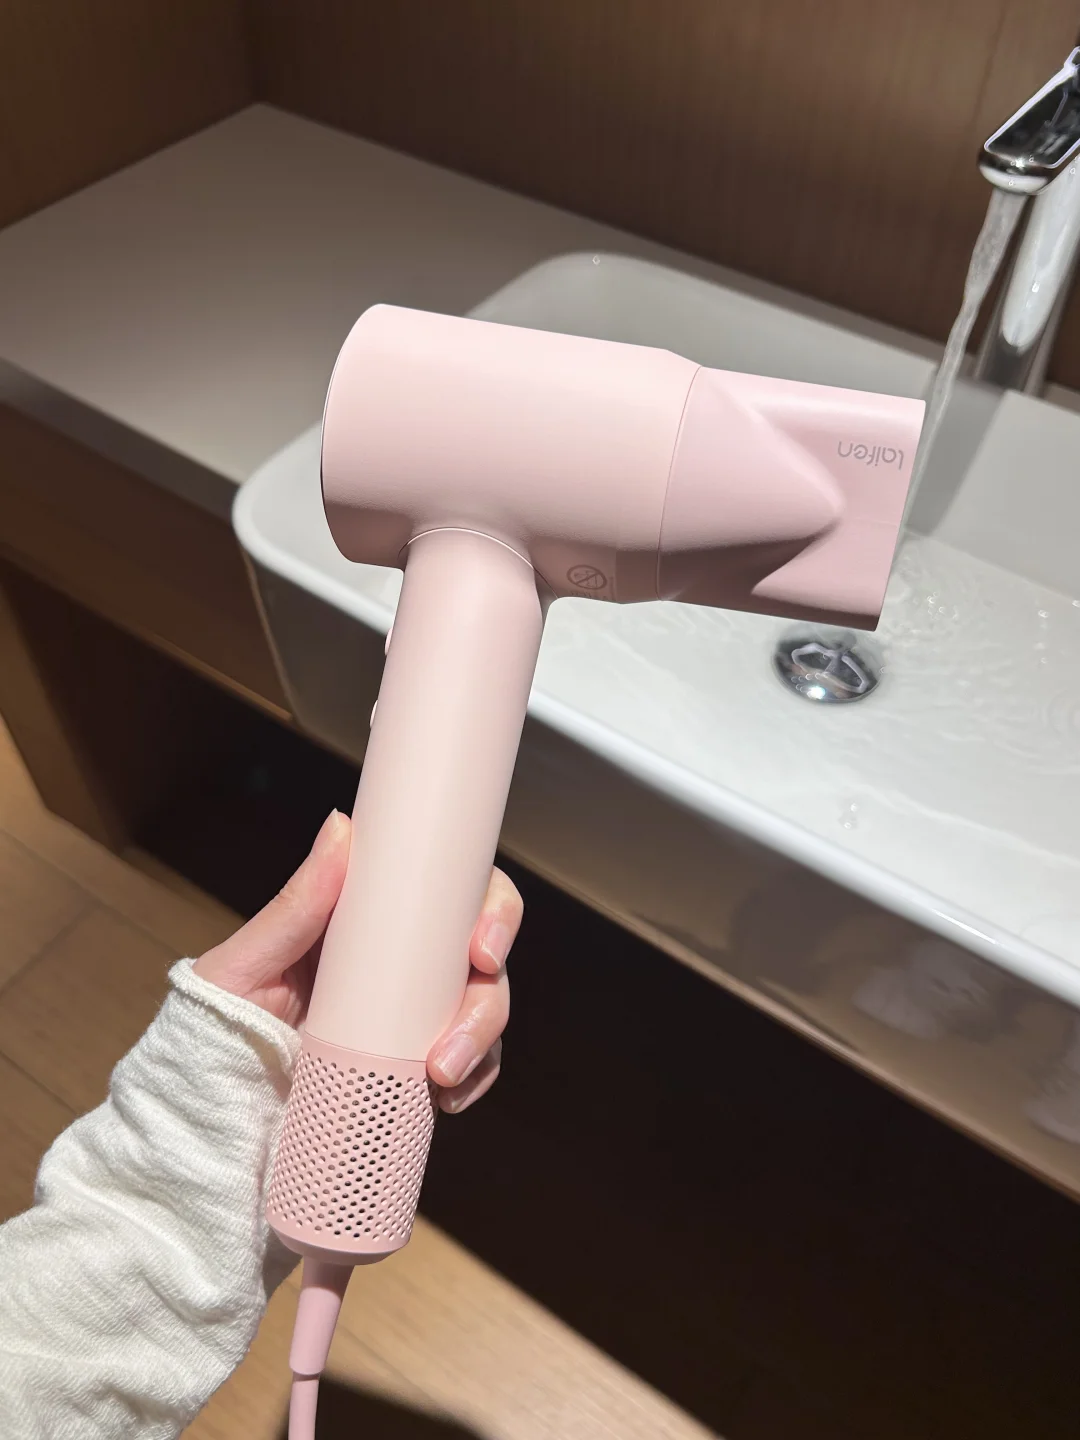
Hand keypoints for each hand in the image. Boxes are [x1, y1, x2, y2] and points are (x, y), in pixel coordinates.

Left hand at [193, 811, 519, 1113]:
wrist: (202, 1104)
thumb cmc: (218, 1020)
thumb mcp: (251, 961)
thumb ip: (296, 903)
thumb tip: (341, 825)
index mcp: (375, 922)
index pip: (457, 897)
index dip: (494, 910)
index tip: (483, 945)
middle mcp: (406, 963)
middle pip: (484, 961)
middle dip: (489, 996)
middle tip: (462, 1031)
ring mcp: (413, 1016)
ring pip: (484, 1012)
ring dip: (481, 1041)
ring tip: (442, 1077)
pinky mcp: (411, 1067)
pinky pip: (470, 1068)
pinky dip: (473, 1082)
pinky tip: (447, 1100)